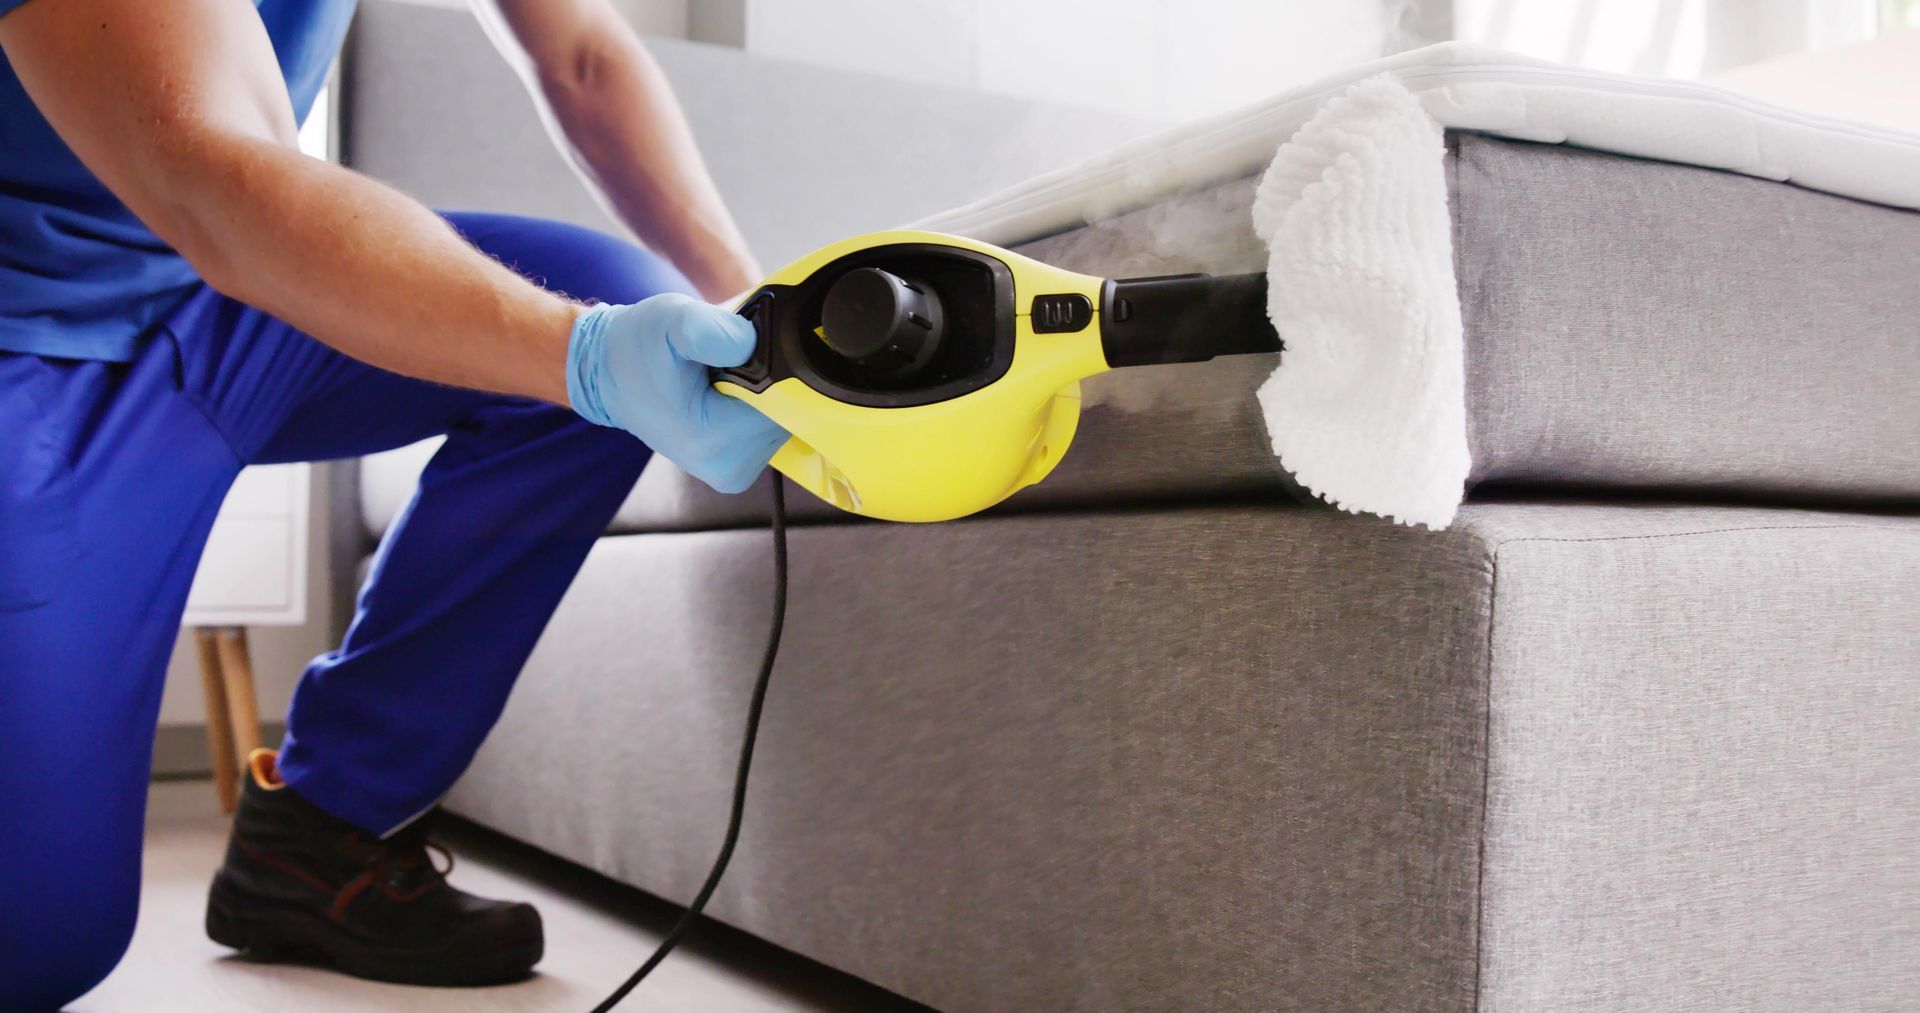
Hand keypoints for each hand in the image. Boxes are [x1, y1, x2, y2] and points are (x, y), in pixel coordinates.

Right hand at [566, 295, 787, 492]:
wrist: (608, 373)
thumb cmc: (637, 347)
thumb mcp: (671, 321)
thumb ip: (713, 331)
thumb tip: (752, 344)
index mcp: (716, 441)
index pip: (787, 402)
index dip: (776, 368)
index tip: (745, 349)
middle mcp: (729, 469)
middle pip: (788, 414)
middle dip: (771, 381)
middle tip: (729, 360)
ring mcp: (734, 472)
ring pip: (781, 421)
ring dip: (764, 392)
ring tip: (723, 374)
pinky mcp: (736, 466)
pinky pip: (768, 429)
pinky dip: (756, 405)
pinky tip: (729, 390)